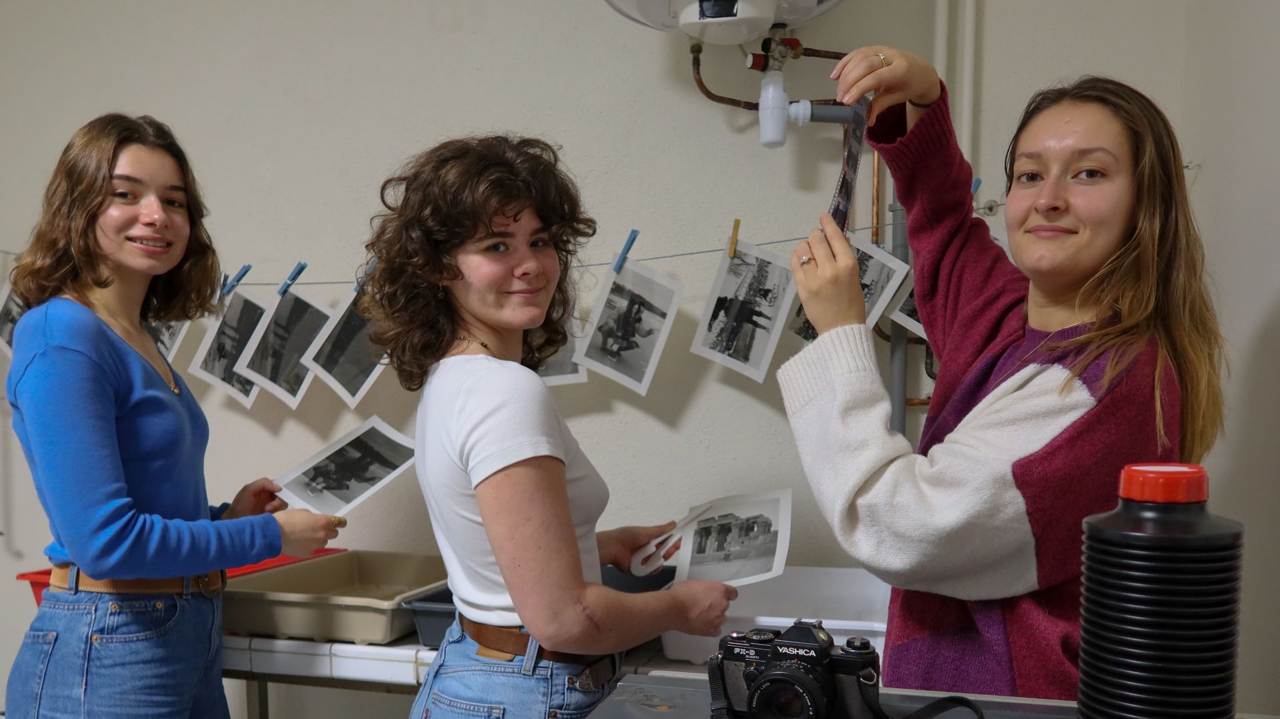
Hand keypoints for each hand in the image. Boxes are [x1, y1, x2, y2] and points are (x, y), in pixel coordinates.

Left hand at [222, 478, 287, 520]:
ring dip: (277, 506)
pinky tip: (268, 515)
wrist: (235, 522)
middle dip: (279, 500)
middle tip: (270, 506)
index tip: (279, 492)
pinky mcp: (273, 517)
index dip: (281, 487)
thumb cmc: (240, 505)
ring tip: (266, 511)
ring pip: (283, 504)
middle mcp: (270, 497)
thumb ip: (263, 483)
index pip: (278, 485)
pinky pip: (281, 513)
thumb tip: (280, 488)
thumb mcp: (248, 489)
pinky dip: (277, 514)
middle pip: (283, 495)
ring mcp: (272, 508)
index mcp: (264, 489)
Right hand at [274, 509, 345, 556]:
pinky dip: (309, 546)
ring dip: (319, 539)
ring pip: (324, 542)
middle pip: (334, 533)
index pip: (341, 522)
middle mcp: (323, 534)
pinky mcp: (308, 553)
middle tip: (319, 528)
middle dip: (329, 530)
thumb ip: (314, 517)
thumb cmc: (285, 520)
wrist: (273, 534)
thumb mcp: (302, 512)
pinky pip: (313, 549)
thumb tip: (317, 520)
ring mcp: (316, 545)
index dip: (341, 522)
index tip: (341, 522)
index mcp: (323, 521)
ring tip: (306, 535)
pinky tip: (300, 542)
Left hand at [599, 522, 679, 574]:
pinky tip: (651, 563)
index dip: (673, 542)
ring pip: (659, 562)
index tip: (678, 541)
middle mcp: (648, 550)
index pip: (666, 542)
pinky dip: (652, 568)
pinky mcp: (640, 570)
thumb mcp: (646, 531)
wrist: (613, 547)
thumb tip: (672, 524)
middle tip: (671, 548)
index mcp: (650, 540)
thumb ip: (661, 530)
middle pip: (665, 553)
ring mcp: (645, 561)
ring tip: (657, 554)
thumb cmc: (626, 536)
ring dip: (660, 559)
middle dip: (669, 551)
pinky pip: (652, 571)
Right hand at [669, 580, 737, 635]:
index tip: (726, 597)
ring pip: (721, 618)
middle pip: (725, 605)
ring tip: (701, 616)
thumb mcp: (695, 583)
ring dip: (714, 617)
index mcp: (719, 590)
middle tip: (704, 606)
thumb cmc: (680, 595)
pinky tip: (703, 625)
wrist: (673, 609)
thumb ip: (706, 589)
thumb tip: (704, 592)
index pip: (732, 593)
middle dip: (716, 606)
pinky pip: (716, 630)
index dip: (728, 595)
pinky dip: (711, 628)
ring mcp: (718, 618)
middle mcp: (722, 604)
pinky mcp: (711, 629)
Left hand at [792, 213, 867, 333]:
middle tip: (816, 239)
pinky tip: (801, 260)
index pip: (835, 237)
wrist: (841, 328)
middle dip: (815, 235)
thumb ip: (844, 258)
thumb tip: (837, 239)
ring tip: (810, 254)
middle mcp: (831, 269)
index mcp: (848, 265)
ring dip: (805, 247)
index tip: (823, 216)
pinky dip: (797, 257)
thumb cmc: (851, 303)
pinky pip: (795, 263)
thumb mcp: (854, 277)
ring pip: (803, 249)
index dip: (828, 223)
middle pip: (816, 239)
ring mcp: (814, 278)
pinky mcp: (802, 287)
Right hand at [830, 45, 940, 125]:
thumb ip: (881, 105)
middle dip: (849, 82)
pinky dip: (844, 63)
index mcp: (901, 69)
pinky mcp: (874, 48)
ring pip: (859, 57)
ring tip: (839, 91)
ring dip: (845, 74)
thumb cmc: (909, 85)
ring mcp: (882, 50)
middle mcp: (892, 56)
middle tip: (841, 98)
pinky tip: (835, 76)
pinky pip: (856, 53)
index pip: (876, 77)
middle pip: (865, 65)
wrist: (920, 71)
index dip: (859, 89)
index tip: (847, 102)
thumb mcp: (898, 97)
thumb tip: (867, 120)